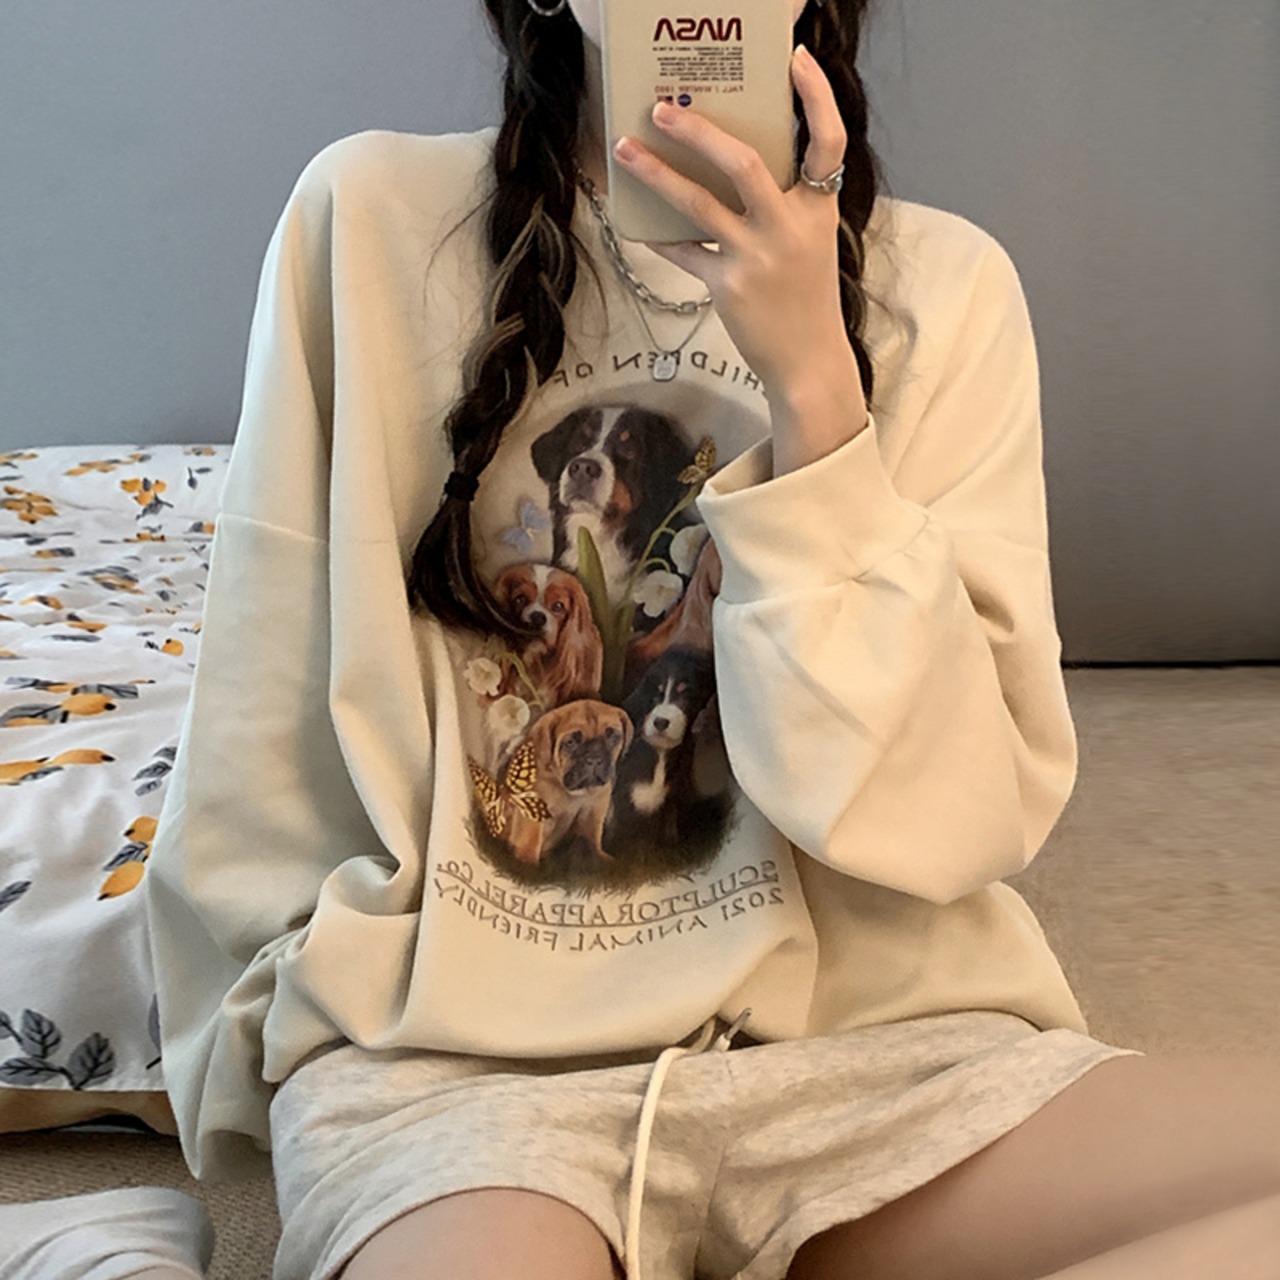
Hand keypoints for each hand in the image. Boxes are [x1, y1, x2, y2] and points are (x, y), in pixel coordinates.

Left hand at [612, 44, 866, 434]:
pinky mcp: (728, 287)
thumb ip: (784, 206)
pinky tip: (640, 223)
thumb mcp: (810, 244)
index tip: (796, 60)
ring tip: (627, 150)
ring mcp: (757, 258)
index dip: (817, 96)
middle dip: (699, 131)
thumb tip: (729, 167)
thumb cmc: (806, 301)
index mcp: (817, 210)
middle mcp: (789, 228)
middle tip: (663, 109)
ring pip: (699, 203)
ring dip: (658, 173)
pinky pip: (685, 252)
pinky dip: (661, 237)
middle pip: (743, 163)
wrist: (809, 363)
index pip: (829, 141)